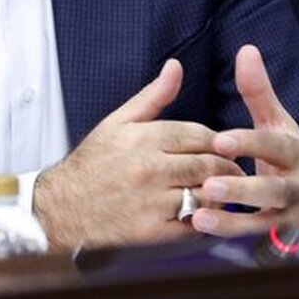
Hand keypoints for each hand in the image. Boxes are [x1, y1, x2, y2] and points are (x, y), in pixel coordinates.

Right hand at [33, 59, 244, 248]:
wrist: (63, 207)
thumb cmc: (92, 163)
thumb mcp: (118, 122)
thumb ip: (152, 96)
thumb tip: (175, 67)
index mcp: (144, 138)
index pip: (199, 135)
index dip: (219, 140)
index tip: (226, 146)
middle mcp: (151, 168)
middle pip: (207, 164)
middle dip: (227, 166)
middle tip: (235, 168)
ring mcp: (153, 201)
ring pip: (205, 193)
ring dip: (220, 192)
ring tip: (224, 190)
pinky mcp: (153, 231)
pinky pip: (193, 224)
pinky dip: (206, 218)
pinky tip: (205, 212)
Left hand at [191, 45, 298, 236]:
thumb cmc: (288, 156)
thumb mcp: (278, 123)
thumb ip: (259, 91)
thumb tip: (245, 50)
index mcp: (297, 153)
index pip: (275, 147)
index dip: (250, 143)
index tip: (221, 140)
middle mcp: (298, 187)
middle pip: (274, 190)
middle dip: (243, 188)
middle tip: (210, 184)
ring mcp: (291, 218)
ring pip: (265, 222)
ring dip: (233, 222)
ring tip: (200, 216)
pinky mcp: (281, 240)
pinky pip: (258, 243)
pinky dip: (234, 241)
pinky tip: (206, 235)